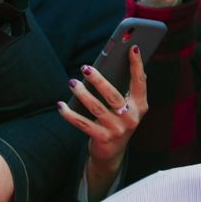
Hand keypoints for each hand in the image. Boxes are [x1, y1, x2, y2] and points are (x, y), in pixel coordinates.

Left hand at [57, 45, 147, 200]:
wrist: (112, 153)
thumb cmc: (117, 121)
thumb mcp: (127, 107)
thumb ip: (126, 89)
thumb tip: (120, 62)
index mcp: (139, 106)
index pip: (140, 82)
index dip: (137, 65)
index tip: (132, 48)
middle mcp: (131, 118)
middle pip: (113, 95)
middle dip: (98, 80)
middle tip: (85, 67)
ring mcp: (117, 130)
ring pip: (96, 108)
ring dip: (82, 93)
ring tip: (71, 82)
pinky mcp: (102, 138)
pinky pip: (82, 124)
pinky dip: (69, 114)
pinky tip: (60, 105)